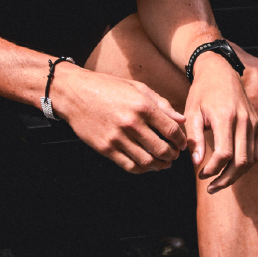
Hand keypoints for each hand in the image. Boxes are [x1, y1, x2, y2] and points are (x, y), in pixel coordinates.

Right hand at [52, 66, 186, 173]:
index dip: (181, 140)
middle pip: (162, 149)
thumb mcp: (137, 87)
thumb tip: (181, 119)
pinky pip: (129, 165)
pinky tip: (146, 165)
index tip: (182, 143)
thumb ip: (162, 104)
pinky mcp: (105, 148)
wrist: (75, 93)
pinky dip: (141, 169)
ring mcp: (117, 138)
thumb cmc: (107, 87)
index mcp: (143, 106)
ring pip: (147, 161)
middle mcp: (132, 123)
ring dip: (159, 165)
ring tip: (163, 162)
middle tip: (174, 155)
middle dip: (172, 155)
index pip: (171, 130)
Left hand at [186, 53, 257, 193]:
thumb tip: (197, 162)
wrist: (220, 71)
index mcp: (226, 117)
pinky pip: (255, 152)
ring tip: (220, 182)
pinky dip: (244, 165)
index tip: (201, 174)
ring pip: (251, 160)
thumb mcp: (192, 112)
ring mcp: (253, 123)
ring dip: (236, 175)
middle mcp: (244, 121)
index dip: (213, 170)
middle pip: (241, 162)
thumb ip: (194, 138)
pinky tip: (230, 169)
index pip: (225, 154)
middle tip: (211, 187)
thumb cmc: (202, 92)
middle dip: (226, 179)